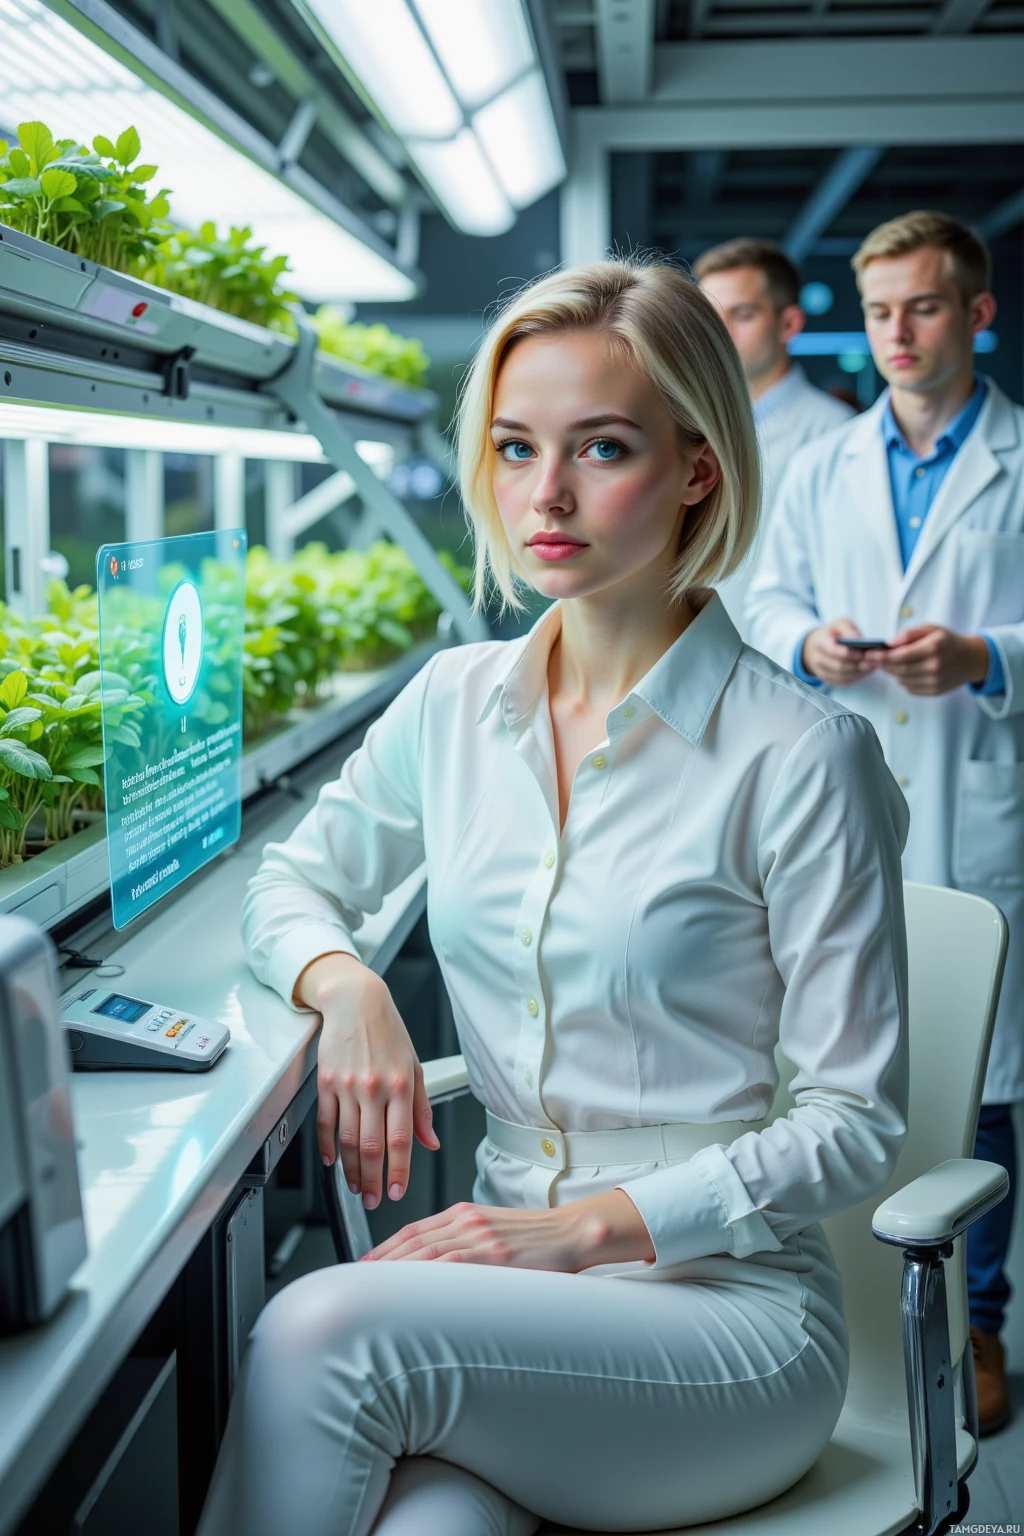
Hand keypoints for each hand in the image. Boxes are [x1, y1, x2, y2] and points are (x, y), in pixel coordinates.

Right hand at [297, 953, 438, 1208]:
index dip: (399, 1171)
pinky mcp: (326, 1082)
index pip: (401, 1139)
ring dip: (351, 1170)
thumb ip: (422, 1108)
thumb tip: (431, 1141)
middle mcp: (374, 1088)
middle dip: (372, 1180)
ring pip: (348, 1140)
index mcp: (401, 1085)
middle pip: (372, 1146)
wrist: (356, 1001)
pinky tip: (332, 1161)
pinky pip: (325, 1122)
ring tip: (354, 1187)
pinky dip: (327, 1146)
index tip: (397, 1191)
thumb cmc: (388, 1031)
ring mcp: (347, 1086)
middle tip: (372, 1200)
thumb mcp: (415, 1066)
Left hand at [360, 1189, 655, 1271]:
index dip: (387, 1247)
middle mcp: (468, 1220)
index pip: (415, 1229)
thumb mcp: (495, 1233)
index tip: (367, 1263)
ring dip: (397, 1269)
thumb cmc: (539, 1240)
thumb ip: (466, 1244)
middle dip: (383, 1260)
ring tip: (376, 1287)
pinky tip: (412, 1287)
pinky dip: (427, 1273)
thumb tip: (438, 1269)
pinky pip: (453, 1263)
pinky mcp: (496, 1253)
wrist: (575, 1232)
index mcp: (466, 1213)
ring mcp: (481, 1236)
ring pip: (427, 1251)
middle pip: (413, 1240)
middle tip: (360, 1279)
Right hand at [801, 619, 872, 686]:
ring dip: (858, 672)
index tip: (863, 653)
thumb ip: (848, 629)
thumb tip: (857, 638)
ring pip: (842, 676)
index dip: (849, 653)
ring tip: (871, 666)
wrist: (819, 647)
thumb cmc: (833, 634)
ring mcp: (821, 671)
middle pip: (839, 666)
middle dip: (856, 664)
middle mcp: (817, 659)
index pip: (833, 651)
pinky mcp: (829, 680)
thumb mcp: (839, 624)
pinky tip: (866, 671)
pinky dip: (857, 677)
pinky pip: (844, 682)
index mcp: (819, 642)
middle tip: (871, 661)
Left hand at [874, 626, 989, 695]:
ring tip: (890, 664)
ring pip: (902, 680)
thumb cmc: (947, 641)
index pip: (901, 655)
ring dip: (892, 673)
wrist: (971, 659)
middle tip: (871, 660)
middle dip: (882, 665)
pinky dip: (902, 680)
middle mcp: (935, 666)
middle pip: (899, 669)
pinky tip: (904, 672)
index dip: (881, 656)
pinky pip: (910, 688)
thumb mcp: (931, 629)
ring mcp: (935, 681)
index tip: (868, 654)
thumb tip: (890, 643)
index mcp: (933, 647)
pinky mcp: (935, 691)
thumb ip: (909, 633)